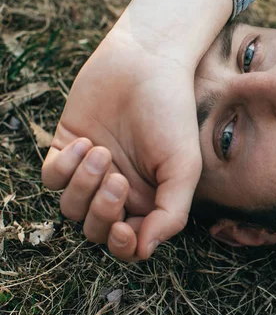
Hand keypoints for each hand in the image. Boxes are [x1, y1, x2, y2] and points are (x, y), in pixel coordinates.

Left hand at [41, 0, 231, 260]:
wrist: (145, 63)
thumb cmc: (171, 113)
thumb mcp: (184, 166)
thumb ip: (172, 213)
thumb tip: (145, 251)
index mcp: (149, 199)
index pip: (130, 243)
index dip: (123, 245)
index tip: (125, 231)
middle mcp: (120, 190)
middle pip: (96, 230)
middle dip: (102, 212)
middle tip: (116, 179)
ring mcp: (92, 171)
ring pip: (70, 208)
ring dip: (83, 184)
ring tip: (101, 152)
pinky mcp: (67, 149)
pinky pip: (51, 178)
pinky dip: (64, 166)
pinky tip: (84, 142)